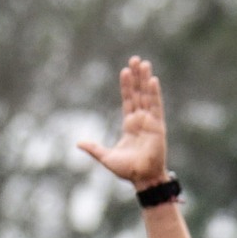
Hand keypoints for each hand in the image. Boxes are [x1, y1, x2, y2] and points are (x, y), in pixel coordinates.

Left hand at [78, 55, 168, 188]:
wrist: (142, 178)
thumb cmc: (127, 170)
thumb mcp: (106, 157)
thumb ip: (94, 149)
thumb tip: (78, 143)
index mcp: (130, 125)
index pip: (128, 100)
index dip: (126, 86)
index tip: (125, 71)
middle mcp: (141, 120)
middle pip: (138, 93)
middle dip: (137, 77)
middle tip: (135, 59)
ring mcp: (150, 121)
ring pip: (147, 96)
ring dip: (145, 79)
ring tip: (144, 63)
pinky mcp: (158, 126)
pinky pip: (156, 106)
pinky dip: (155, 93)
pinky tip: (152, 80)